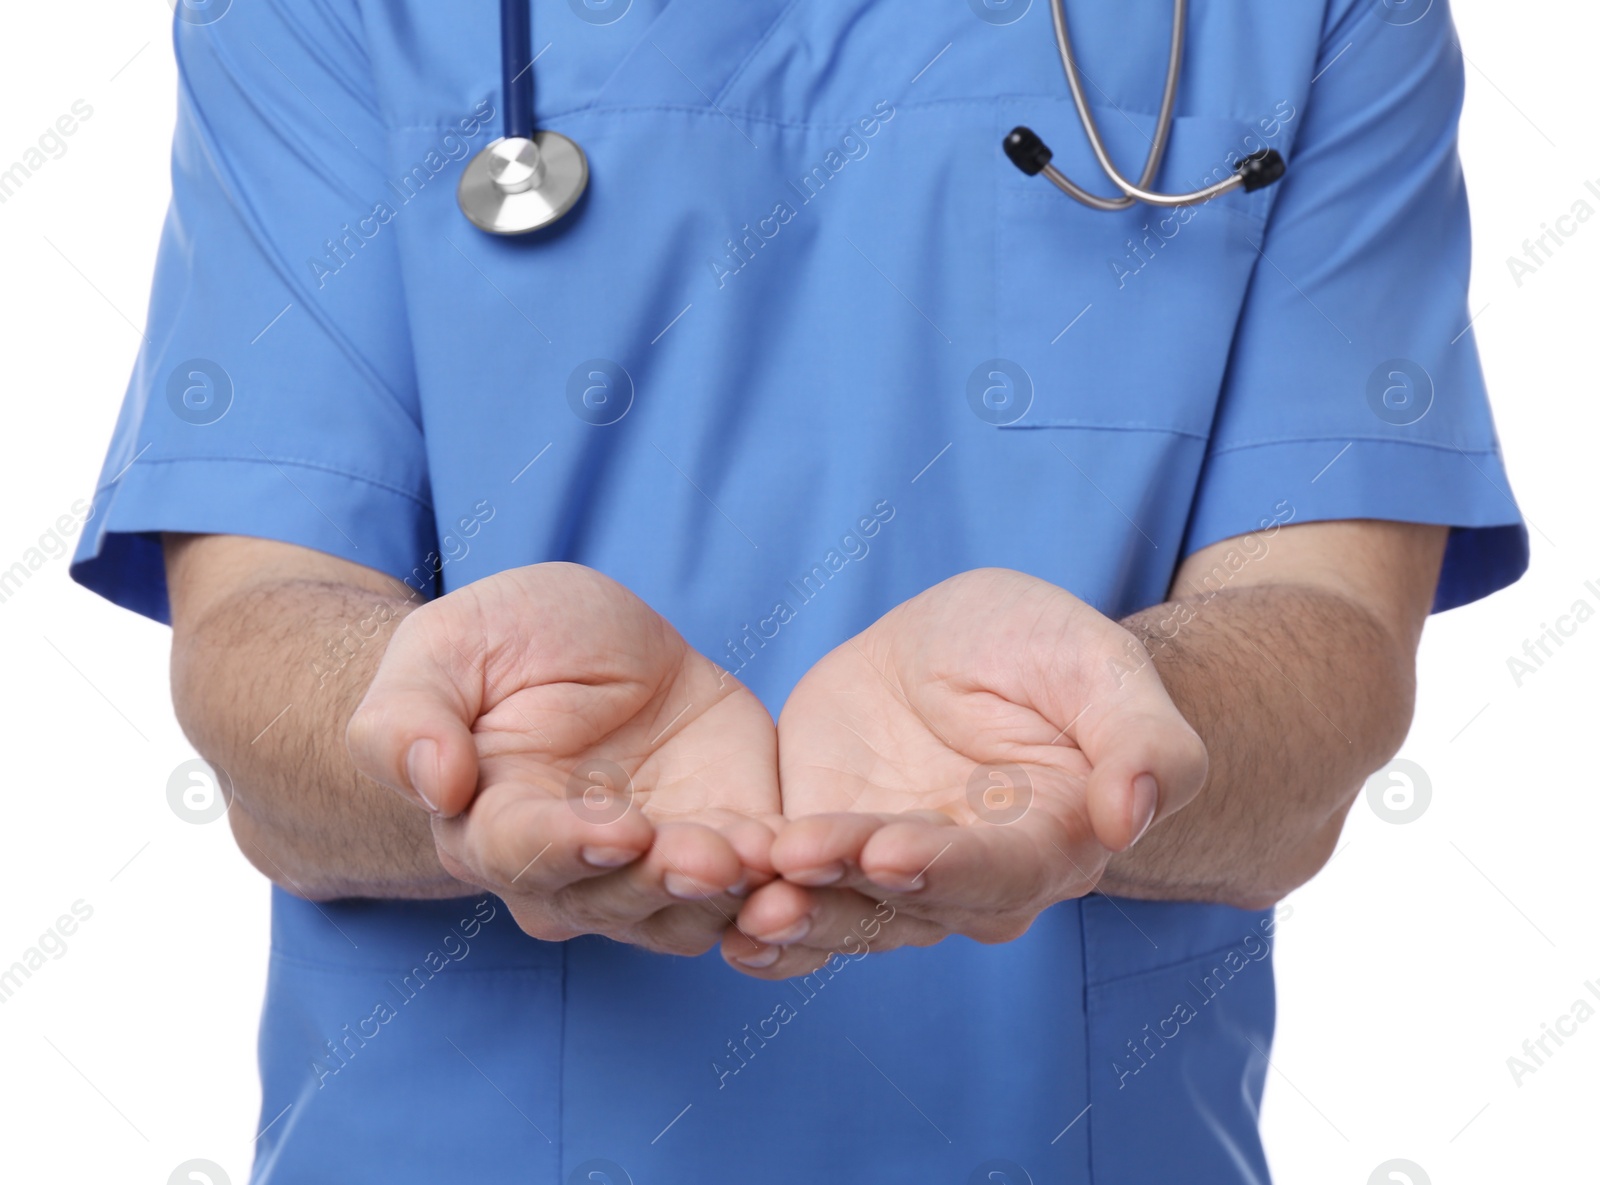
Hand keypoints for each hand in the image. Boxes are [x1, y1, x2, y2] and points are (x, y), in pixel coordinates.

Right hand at [347, 563, 780, 954]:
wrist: (583, 649)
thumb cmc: (499, 649)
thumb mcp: (443, 652)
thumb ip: (409, 717)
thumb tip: (429, 782)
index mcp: (495, 828)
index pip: (527, 855)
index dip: (570, 848)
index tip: (614, 829)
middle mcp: (576, 874)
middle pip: (618, 899)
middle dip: (663, 881)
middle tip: (707, 855)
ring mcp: (657, 866)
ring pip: (692, 907)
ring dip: (731, 891)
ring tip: (766, 856)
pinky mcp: (730, 839)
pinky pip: (761, 881)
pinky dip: (786, 878)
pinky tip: (814, 855)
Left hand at [724, 568, 1207, 976]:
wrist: (974, 648)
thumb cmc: (1051, 656)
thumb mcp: (1100, 669)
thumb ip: (1143, 740)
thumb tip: (1135, 814)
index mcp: (1048, 843)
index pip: (999, 870)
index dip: (947, 865)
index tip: (894, 850)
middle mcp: (968, 879)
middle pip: (908, 904)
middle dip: (850, 891)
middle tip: (794, 869)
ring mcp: (892, 871)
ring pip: (844, 911)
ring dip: (794, 911)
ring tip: (743, 899)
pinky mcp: (827, 848)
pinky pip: (792, 890)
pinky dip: (753, 903)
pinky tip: (713, 906)